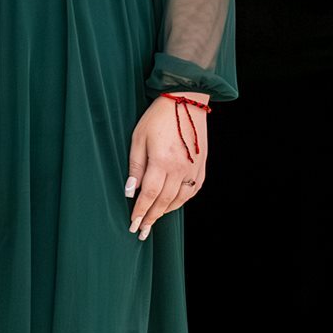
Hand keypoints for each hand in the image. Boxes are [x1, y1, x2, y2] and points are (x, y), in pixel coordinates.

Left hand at [125, 95, 208, 238]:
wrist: (186, 101)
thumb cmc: (158, 117)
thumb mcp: (138, 138)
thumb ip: (135, 166)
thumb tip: (131, 191)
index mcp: (162, 162)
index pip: (149, 195)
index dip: (140, 212)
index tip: (133, 225)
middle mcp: (180, 170)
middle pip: (163, 202)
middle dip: (151, 218)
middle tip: (141, 231)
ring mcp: (193, 169)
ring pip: (179, 199)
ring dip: (165, 212)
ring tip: (153, 220)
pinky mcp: (201, 167)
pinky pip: (192, 191)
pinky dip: (181, 201)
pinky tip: (172, 205)